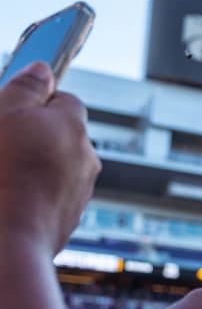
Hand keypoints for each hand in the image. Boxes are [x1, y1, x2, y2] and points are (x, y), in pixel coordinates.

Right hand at [0, 62, 99, 253]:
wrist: (8, 238)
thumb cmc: (1, 172)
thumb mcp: (3, 114)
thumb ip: (25, 88)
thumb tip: (43, 69)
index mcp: (73, 126)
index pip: (64, 100)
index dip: (34, 102)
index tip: (10, 110)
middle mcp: (86, 157)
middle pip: (58, 135)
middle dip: (32, 135)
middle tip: (1, 142)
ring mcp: (79, 191)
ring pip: (54, 167)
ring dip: (32, 165)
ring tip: (2, 172)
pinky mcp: (67, 218)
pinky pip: (49, 195)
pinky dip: (31, 193)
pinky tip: (8, 196)